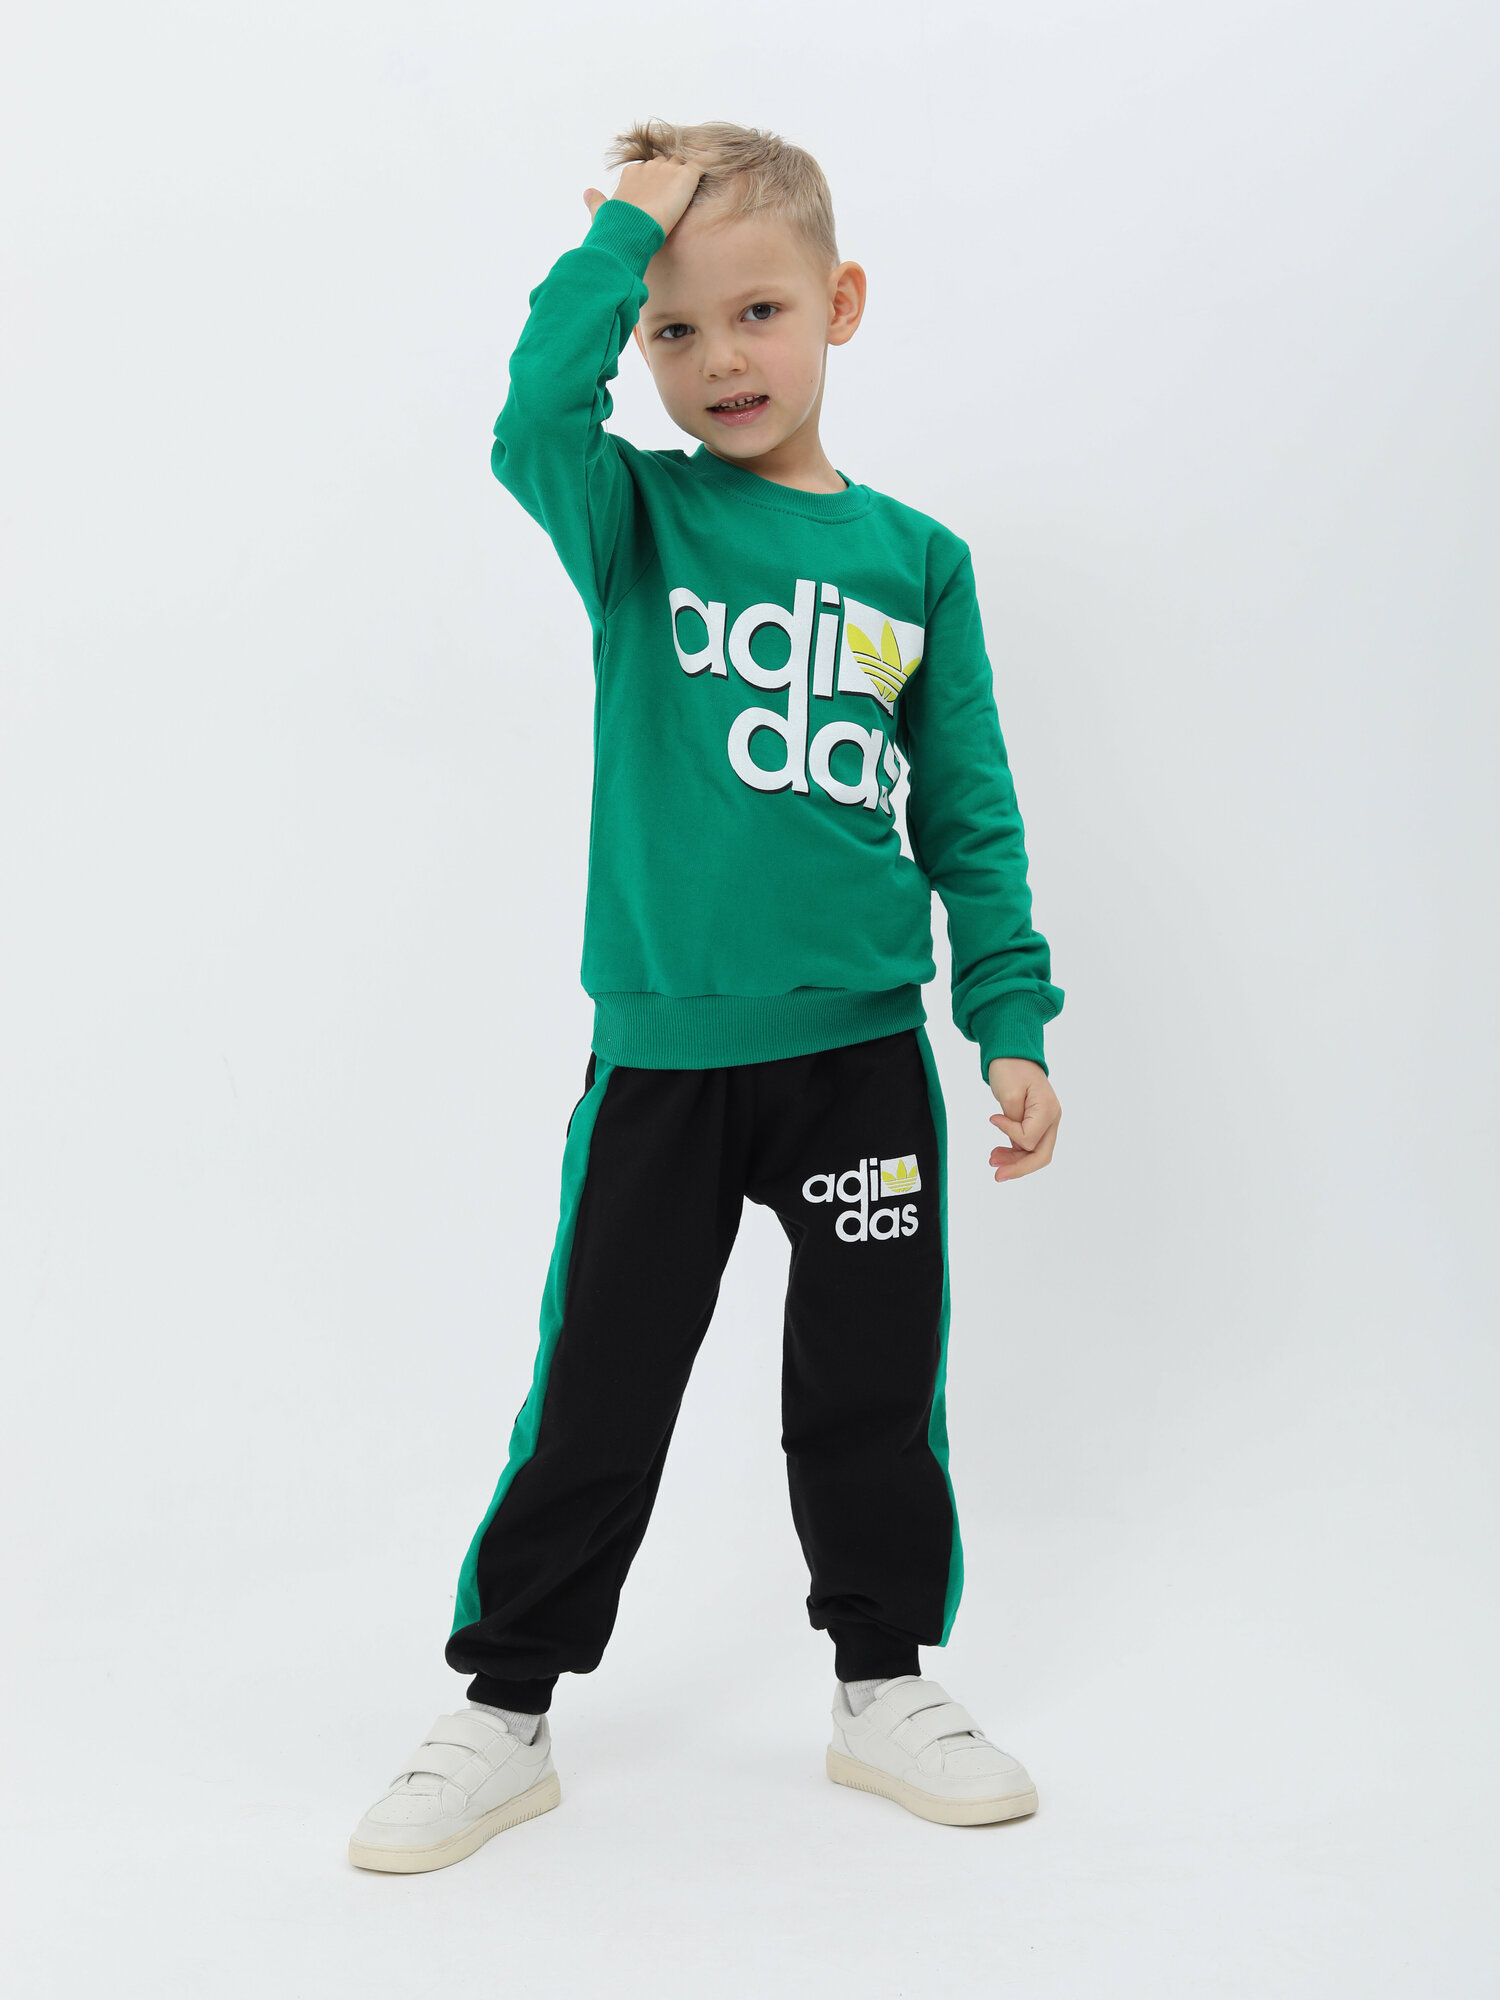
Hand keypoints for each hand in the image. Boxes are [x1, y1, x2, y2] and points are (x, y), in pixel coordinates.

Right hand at [583, 155, 702, 237]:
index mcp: (633, 173)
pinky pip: (704, 162)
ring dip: (693, 170)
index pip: (650, 169)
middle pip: (669, 163)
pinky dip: (713, 159)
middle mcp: (650, 167)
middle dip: (675, 174)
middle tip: (683, 188)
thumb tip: (587, 192)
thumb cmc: (614, 225)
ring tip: (706, 173)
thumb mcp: (601, 212)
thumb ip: (596, 201)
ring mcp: (668, 170)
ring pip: (685, 162)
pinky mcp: (685, 177)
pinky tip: (723, 157)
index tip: (661, 191)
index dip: (657, 180)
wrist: (628, 228)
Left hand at [987, 1058, 1060, 1182]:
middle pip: (1041, 1155)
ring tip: (993, 1161)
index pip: (1030, 1138)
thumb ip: (1014, 1122)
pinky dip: (1015, 1152)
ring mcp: (1047, 1122)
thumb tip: (1017, 1146)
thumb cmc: (1011, 1068)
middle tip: (996, 1175)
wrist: (1012, 1054)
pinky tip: (1000, 1153)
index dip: (1009, 1133)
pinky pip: (1030, 1145)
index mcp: (1048, 1109)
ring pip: (1035, 1153)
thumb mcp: (1009, 1093)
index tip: (993, 1118)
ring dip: (1015, 1161)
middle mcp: (1052, 1118)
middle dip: (1019, 1167)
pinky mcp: (1037, 1123)